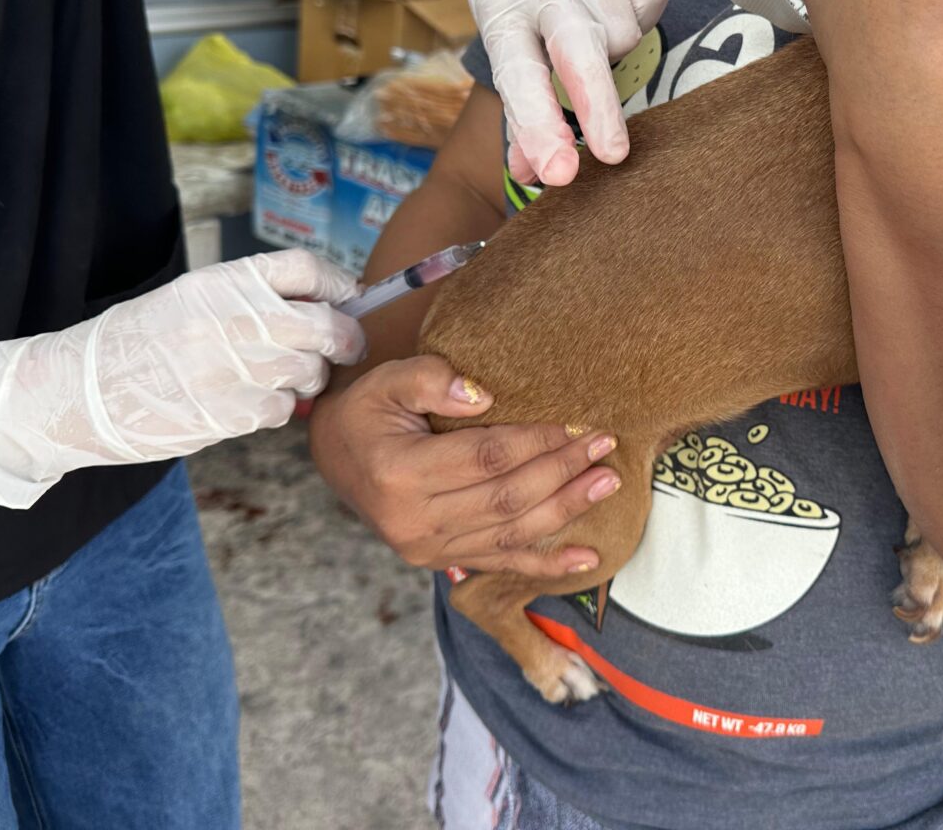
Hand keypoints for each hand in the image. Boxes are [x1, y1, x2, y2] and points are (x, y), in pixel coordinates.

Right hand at [0, 250, 365, 508]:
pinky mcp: (233, 412)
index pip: (305, 268)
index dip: (337, 282)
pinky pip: (283, 408)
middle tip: (348, 346)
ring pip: (311, 372)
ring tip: (280, 377)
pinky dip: (277, 408)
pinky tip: (249, 402)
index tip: (349, 296)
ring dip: (309, 377)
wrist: (83, 390)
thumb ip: (252, 298)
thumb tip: (324, 305)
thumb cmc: (141, 341)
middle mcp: (236, 319)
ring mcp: (237, 367)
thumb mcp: (192, 298)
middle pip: (327, 324)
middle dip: (347, 338)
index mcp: (224, 282)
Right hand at [309, 355, 617, 576]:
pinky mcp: (440, 561)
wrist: (335, 457)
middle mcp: (414, 521)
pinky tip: (586, 559)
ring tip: (606, 484)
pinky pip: (501, 564)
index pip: (486, 457)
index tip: (578, 424)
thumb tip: (482, 395)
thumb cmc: (367, 412)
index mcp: (400, 473)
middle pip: (506, 498)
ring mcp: (428, 548)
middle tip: (604, 448)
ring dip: (565, 510)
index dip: (537, 441)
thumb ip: (429, 379)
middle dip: (562, 471)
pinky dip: (546, 565)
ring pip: (511, 533)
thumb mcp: (386, 381)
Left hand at [440, 0, 668, 186]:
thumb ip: (521, 113)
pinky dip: (638, 13)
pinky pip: (651, 4)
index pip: (519, 78)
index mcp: (505, 16)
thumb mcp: (504, 43)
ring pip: (624, 35)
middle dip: (596, 102)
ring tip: (592, 21)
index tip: (556, 171)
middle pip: (575, 49)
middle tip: (613, 155)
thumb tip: (532, 176)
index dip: (537, 126)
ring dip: (614, 46)